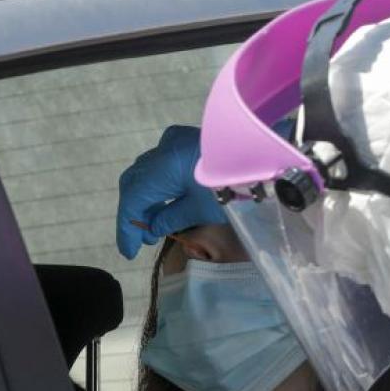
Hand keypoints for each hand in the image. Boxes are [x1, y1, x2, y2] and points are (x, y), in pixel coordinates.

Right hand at [115, 125, 225, 259]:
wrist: (261, 156)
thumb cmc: (232, 186)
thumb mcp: (200, 211)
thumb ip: (170, 219)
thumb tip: (153, 227)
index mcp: (163, 166)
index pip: (133, 199)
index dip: (128, 228)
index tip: (129, 251)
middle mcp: (163, 148)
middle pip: (136, 183)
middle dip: (136, 212)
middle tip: (143, 240)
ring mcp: (174, 140)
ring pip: (148, 173)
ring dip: (148, 199)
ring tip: (155, 226)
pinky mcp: (186, 139)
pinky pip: (161, 163)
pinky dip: (158, 184)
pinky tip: (166, 203)